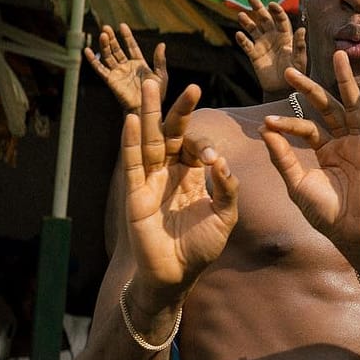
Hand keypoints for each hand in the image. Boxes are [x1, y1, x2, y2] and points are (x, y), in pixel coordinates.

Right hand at [84, 24, 167, 112]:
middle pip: (117, 49)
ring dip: (104, 45)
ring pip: (108, 56)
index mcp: (139, 64)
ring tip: (103, 35)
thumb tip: (162, 44)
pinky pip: (100, 68)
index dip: (126, 36)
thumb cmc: (155, 95)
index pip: (131, 46)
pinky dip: (93, 60)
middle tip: (106, 27)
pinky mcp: (110, 80)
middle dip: (112, 38)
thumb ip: (160, 60)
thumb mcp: (161, 75)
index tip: (122, 25)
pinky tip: (87, 51)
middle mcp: (127, 66)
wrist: (146, 108)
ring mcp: (118, 72)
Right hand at [122, 80, 238, 290]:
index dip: (203, 141)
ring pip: (149, 140)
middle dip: (177, 110)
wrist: (177, 274)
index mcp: (192, 176)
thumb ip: (227, 189)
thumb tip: (221, 162)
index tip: (212, 156)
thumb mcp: (224, 216)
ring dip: (150, 113)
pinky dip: (131, 141)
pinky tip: (133, 120)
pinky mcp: (135, 193)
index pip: (194, 145)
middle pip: (171, 134)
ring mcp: (150, 180)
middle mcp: (170, 173)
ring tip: (151, 85)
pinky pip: (132, 163)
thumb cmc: (201, 246)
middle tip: (188, 85)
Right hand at [236, 0, 306, 95]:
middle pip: (265, 20)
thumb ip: (300, 45)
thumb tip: (302, 29)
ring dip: (247, 22)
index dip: (276, 11)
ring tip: (241, 15)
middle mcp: (273, 38)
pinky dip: (242, 40)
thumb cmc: (295, 74)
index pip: (281, 20)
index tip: (271, 4)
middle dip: (258, 9)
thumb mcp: (300, 60)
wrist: (284, 90)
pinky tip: (239, 35)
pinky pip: (247, 45)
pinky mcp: (254, 55)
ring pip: (253, 29)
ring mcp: (262, 45)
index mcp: (286, 37)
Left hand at [260, 52, 359, 261]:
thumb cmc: (325, 213)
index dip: (287, 123)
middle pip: (327, 108)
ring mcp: (359, 144)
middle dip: (311, 89)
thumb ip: (282, 157)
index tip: (268, 122)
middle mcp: (343, 143)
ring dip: (346, 81)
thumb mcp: (296, 184)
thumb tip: (264, 129)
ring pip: (351, 107)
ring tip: (340, 55)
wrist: (350, 232)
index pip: (306, 127)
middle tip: (292, 71)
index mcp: (325, 151)